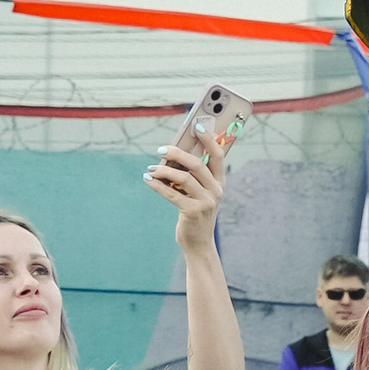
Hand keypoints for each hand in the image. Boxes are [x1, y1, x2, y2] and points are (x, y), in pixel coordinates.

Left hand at [148, 137, 224, 253]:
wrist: (199, 244)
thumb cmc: (196, 213)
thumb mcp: (200, 193)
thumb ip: (194, 176)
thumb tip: (173, 153)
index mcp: (220, 183)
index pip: (218, 156)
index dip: (208, 139)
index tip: (196, 126)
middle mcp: (216, 191)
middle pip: (197, 164)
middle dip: (177, 153)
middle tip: (161, 149)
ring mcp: (205, 202)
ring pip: (183, 178)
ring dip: (164, 170)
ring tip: (151, 168)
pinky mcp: (192, 212)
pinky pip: (172, 194)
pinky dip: (157, 185)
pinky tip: (148, 180)